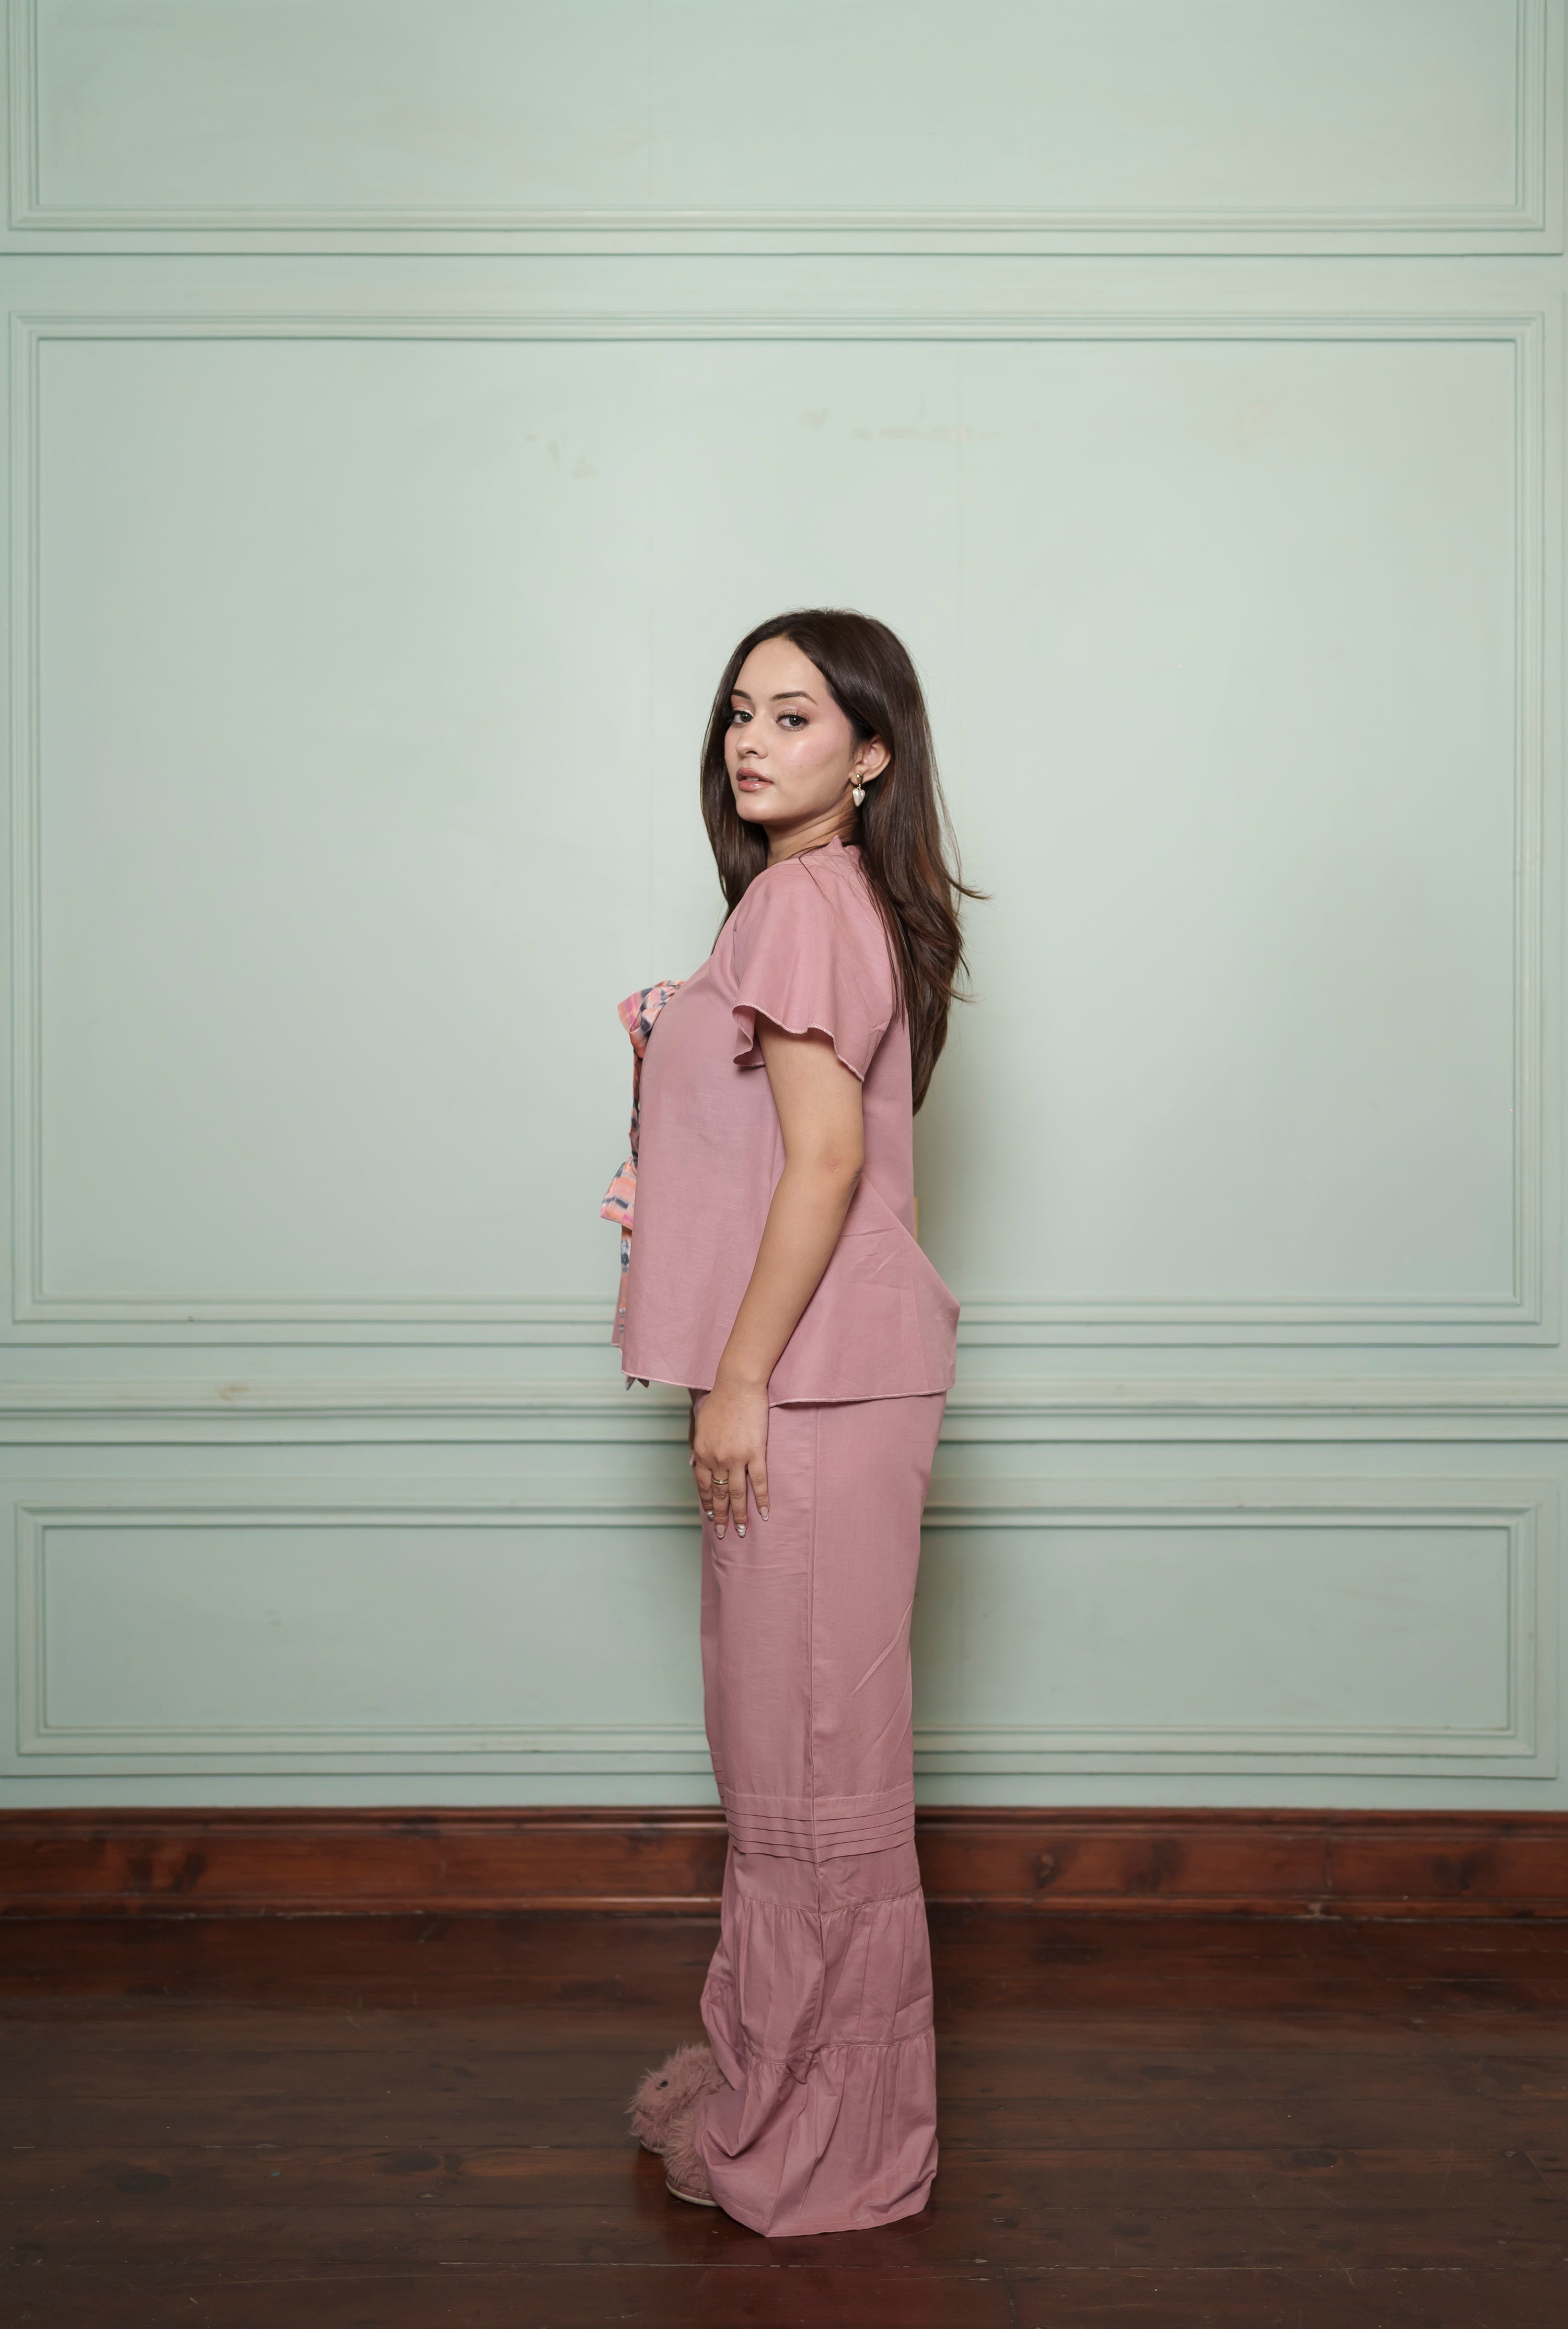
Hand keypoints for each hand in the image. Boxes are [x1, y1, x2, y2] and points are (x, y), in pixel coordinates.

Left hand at [691, 1377, 769, 1538]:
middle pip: (719, 1494)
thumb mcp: (700, 1425)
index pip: (703, 1485)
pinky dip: (762, 1500)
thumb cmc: (719, 1401)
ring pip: (737, 1494)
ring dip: (739, 1515)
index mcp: (701, 1453)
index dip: (707, 1502)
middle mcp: (716, 1459)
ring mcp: (736, 1458)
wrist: (737, 1385)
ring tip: (742, 1531)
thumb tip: (694, 1463)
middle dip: (719, 1516)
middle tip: (722, 1533)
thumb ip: (699, 1447)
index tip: (709, 1515)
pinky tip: (765, 1513)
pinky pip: (760, 1482)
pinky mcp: (755, 1454)